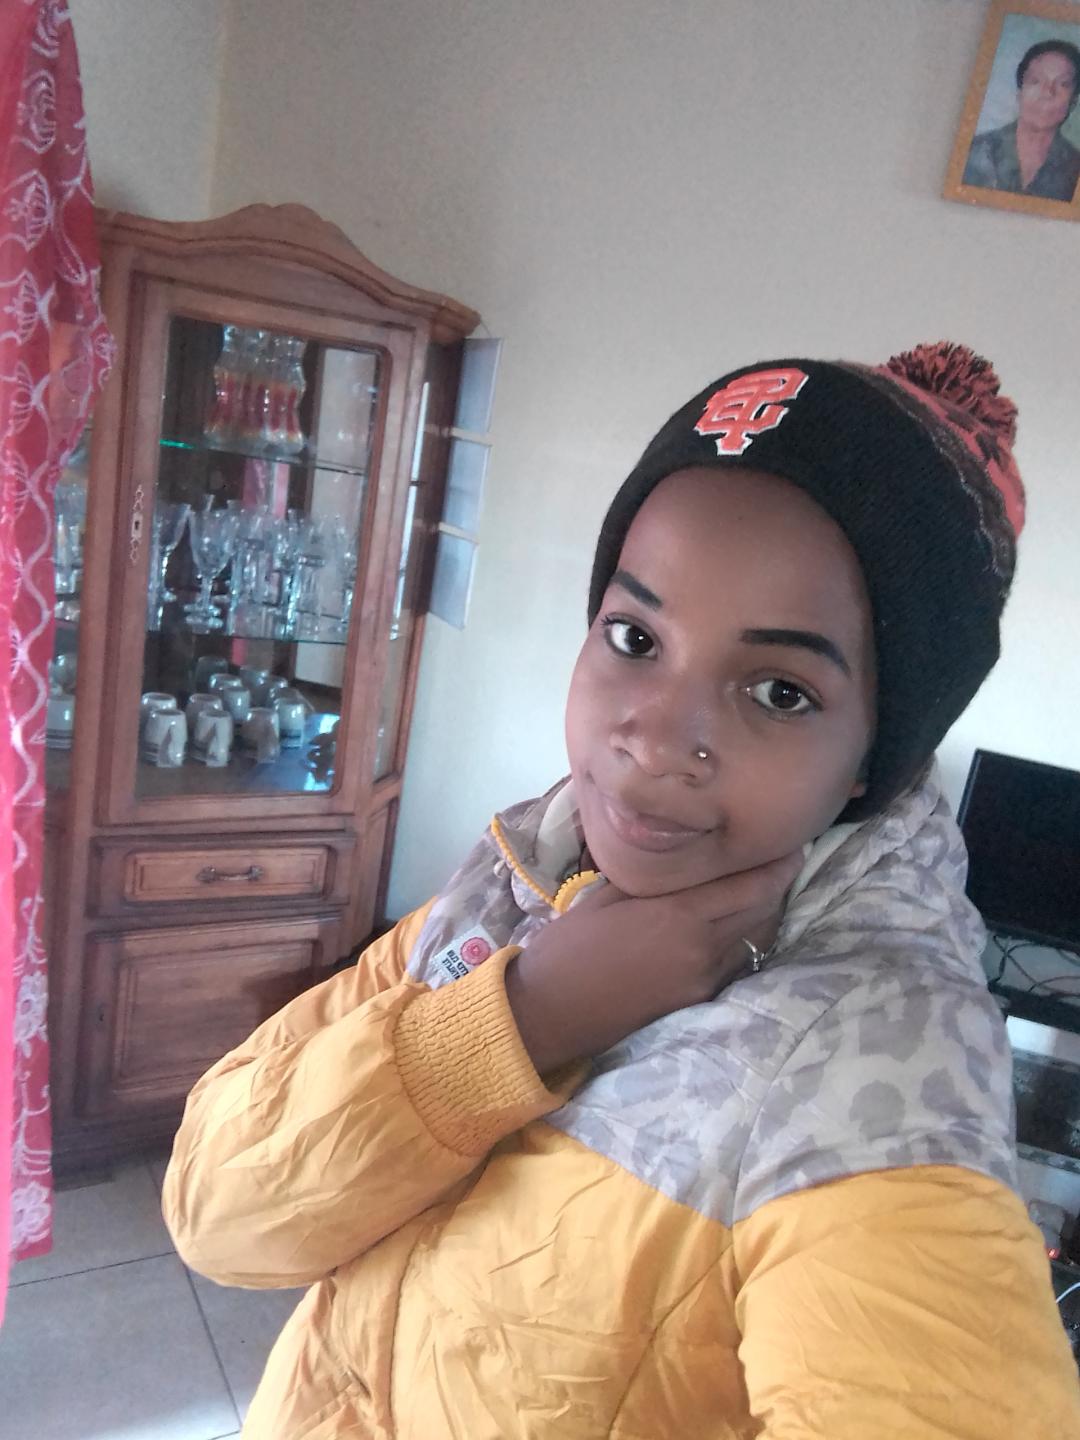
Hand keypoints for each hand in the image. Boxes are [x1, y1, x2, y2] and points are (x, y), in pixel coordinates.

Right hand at [505, 850, 802, 1074]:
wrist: (550, 1011)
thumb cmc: (570, 946)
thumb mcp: (607, 896)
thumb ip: (654, 878)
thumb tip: (684, 853)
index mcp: (678, 915)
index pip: (749, 886)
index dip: (778, 865)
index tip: (793, 844)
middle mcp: (701, 948)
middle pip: (763, 912)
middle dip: (777, 885)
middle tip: (782, 859)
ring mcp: (703, 979)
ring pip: (756, 939)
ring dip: (765, 913)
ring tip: (763, 888)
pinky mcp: (697, 999)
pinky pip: (737, 961)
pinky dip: (746, 939)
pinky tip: (736, 924)